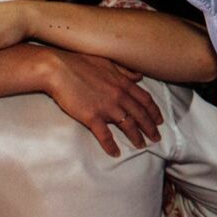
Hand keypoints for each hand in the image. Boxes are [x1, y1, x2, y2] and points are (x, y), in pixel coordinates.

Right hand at [41, 49, 162, 156]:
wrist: (57, 69)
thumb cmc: (80, 62)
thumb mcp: (107, 62)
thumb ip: (125, 71)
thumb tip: (139, 76)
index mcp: (123, 83)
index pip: (146, 100)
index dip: (154, 112)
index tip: (160, 121)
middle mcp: (119, 96)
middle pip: (141, 115)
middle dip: (151, 128)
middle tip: (156, 138)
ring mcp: (106, 107)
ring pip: (128, 126)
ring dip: (137, 137)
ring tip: (142, 146)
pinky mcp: (91, 117)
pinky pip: (105, 135)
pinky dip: (111, 146)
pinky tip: (115, 153)